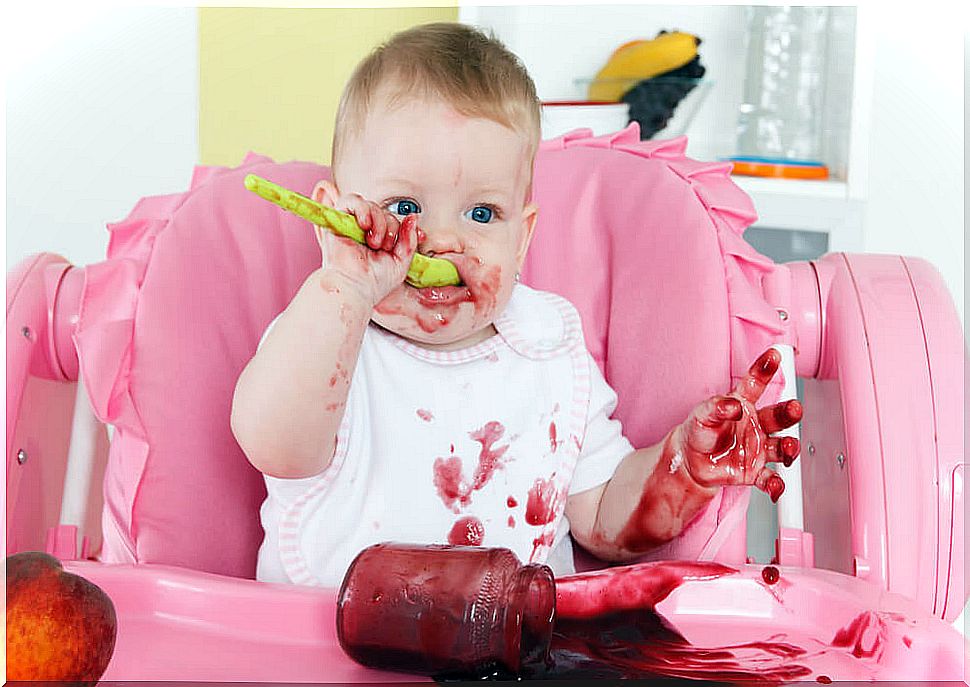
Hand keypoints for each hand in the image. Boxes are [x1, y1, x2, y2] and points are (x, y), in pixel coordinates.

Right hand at [312, 181, 419, 305]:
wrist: (355, 290)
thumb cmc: (374, 282)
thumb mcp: (401, 262)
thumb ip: (409, 240)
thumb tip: (414, 217)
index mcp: (381, 240)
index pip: (396, 221)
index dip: (408, 226)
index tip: (420, 236)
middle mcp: (366, 232)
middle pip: (385, 212)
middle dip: (391, 228)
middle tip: (386, 247)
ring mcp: (352, 226)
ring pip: (371, 205)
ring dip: (379, 221)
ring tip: (374, 241)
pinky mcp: (338, 222)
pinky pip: (351, 201)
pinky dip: (362, 209)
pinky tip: (365, 225)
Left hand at [676, 349, 802, 501]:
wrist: (691, 462)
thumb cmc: (699, 432)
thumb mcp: (701, 416)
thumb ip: (716, 408)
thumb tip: (733, 406)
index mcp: (742, 405)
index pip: (755, 383)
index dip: (765, 369)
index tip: (775, 355)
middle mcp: (756, 425)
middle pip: (778, 416)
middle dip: (789, 412)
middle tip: (793, 409)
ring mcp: (758, 448)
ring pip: (781, 446)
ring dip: (789, 447)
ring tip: (787, 448)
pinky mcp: (755, 471)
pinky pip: (770, 478)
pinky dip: (776, 484)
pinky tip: (776, 486)